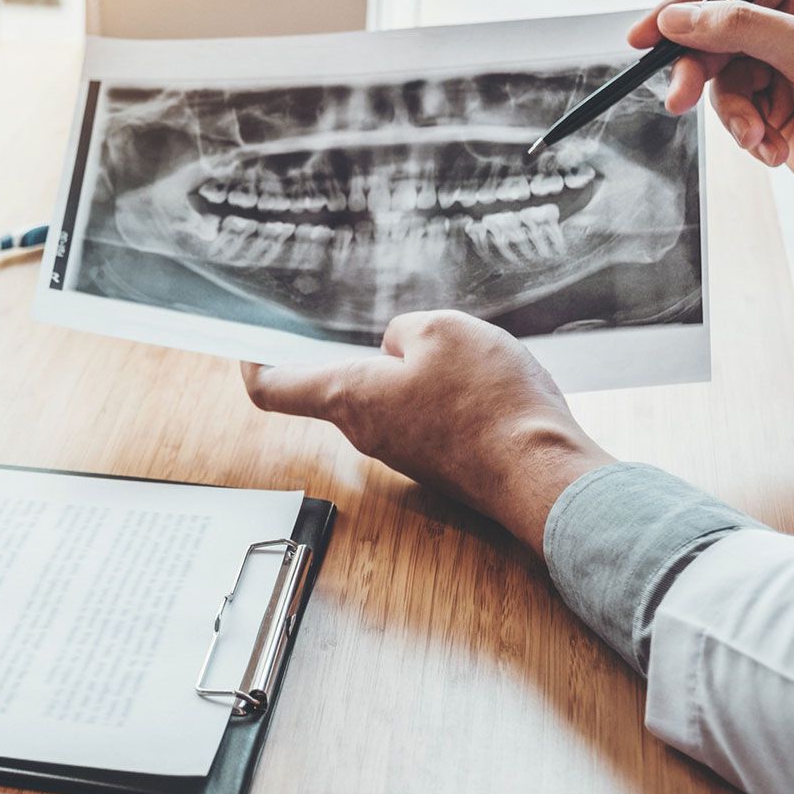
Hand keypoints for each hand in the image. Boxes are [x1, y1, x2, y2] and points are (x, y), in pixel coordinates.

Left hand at [243, 312, 612, 552]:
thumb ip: (404, 331)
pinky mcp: (441, 463)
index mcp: (350, 397)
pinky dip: (442, 393)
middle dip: (356, 350)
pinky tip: (481, 378)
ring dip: (409, 370)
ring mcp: (405, 453)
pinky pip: (427, 418)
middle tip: (377, 319)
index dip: (254, 362)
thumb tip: (397, 347)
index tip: (249, 343)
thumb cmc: (490, 402)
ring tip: (456, 347)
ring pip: (389, 400)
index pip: (274, 388)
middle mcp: (367, 434)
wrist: (544, 475)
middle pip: (338, 387)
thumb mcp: (443, 331)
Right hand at [630, 0, 793, 273]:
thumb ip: (742, 30)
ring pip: (721, 78)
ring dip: (733, 114)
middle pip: (717, 34)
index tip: (645, 36)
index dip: (685, 10)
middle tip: (680, 100)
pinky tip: (773, 147)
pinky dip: (746, 133)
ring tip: (757, 136)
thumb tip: (676, 18)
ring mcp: (786, 63)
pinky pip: (733, 111)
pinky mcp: (777, 103)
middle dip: (702, 72)